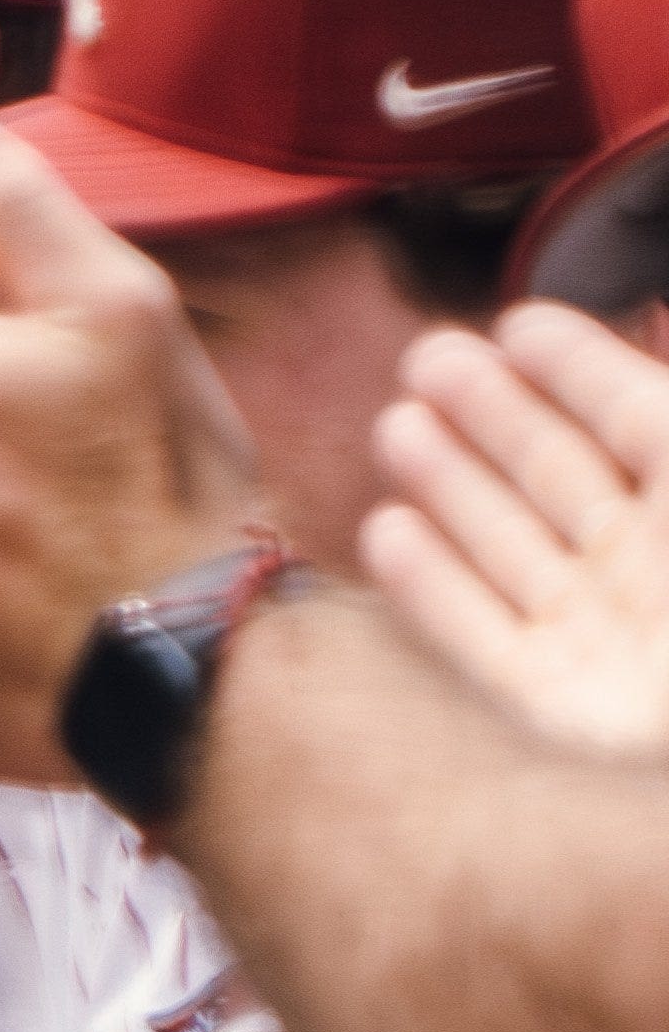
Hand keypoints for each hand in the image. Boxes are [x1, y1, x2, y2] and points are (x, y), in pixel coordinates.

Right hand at [365, 304, 668, 765]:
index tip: (518, 325)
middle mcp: (654, 570)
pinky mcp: (556, 707)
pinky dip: (429, 585)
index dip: (581, 370)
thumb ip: (658, 423)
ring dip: (451, 483)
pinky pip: (480, 636)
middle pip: (563, 476)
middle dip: (494, 413)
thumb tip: (660, 364)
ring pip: (512, 545)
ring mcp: (604, 640)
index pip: (639, 420)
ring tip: (397, 425)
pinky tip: (389, 530)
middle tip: (429, 356)